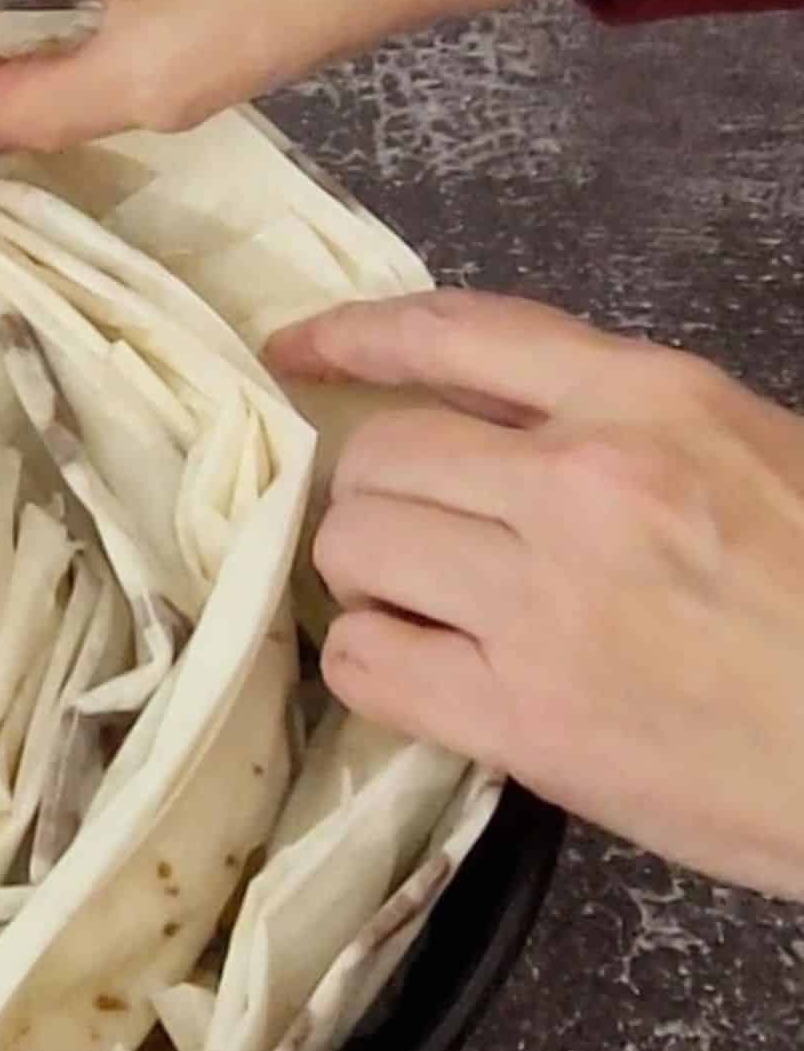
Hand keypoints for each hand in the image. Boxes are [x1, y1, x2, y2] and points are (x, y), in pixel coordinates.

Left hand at [264, 290, 803, 898]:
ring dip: (370, 581)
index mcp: (653, 401)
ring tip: (422, 611)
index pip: (458, 332)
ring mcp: (545, 600)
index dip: (354, 336)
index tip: (293, 350)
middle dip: (378, 497)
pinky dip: (374, 667)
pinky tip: (421, 678)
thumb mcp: (756, 462)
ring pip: (356, 552)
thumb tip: (491, 429)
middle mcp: (583, 482)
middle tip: (414, 543)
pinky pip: (367, 666)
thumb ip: (626, 431)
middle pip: (382, 455)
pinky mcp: (524, 717)